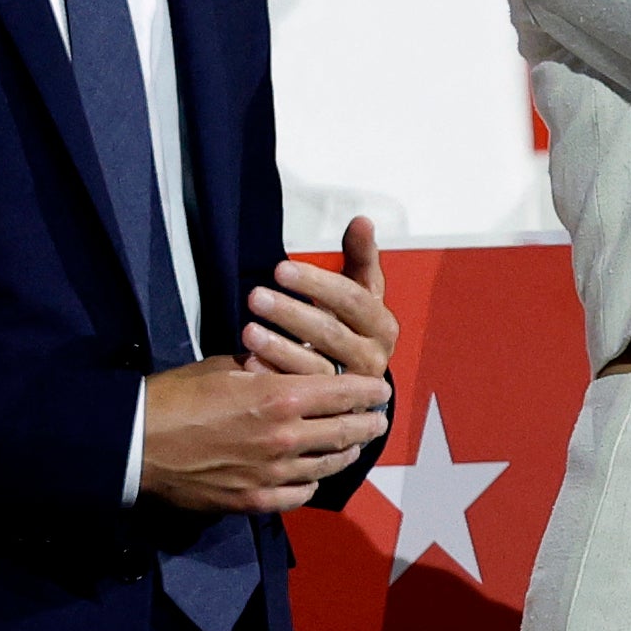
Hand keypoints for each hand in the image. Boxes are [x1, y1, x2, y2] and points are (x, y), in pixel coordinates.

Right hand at [139, 353, 388, 513]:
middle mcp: (286, 437)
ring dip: (346, 453)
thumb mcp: (227, 367)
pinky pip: (300, 493)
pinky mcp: (254, 501)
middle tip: (378, 419)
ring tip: (353, 445)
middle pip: (347, 431)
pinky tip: (313, 474)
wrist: (134, 443)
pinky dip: (312, 482)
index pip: (347, 392)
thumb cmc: (177, 396)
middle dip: (369, 423)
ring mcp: (272, 474)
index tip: (382, 389)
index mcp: (282, 396)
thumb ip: (267, 370)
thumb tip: (288, 368)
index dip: (370, 391)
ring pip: (329, 465)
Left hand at [240, 215, 399, 386]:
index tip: (280, 269)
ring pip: (315, 368)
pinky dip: (273, 377)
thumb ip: (361, 256)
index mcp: (382, 326)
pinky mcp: (329, 410)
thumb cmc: (355, 327)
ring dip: (280, 349)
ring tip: (248, 331)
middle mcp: (373, 359)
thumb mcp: (363, 292)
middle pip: (331, 333)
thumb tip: (362, 220)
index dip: (317, 283)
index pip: (353, 300)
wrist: (363, 382)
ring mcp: (350, 387)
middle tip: (255, 295)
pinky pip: (299, 396)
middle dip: (291, 313)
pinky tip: (249, 362)